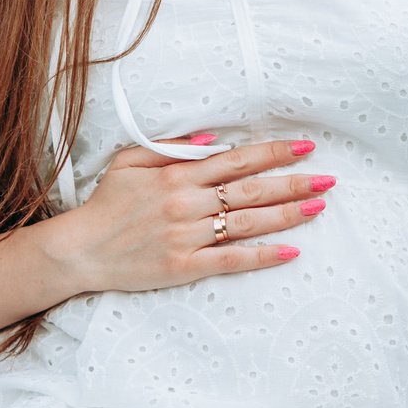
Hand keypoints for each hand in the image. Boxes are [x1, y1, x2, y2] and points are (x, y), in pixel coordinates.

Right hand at [42, 135, 331, 297]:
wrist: (79, 250)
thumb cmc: (105, 205)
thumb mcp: (130, 162)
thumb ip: (170, 150)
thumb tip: (211, 141)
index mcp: (176, 176)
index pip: (236, 160)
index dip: (274, 152)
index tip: (304, 146)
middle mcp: (186, 203)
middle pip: (251, 189)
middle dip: (293, 181)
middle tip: (328, 177)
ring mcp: (187, 236)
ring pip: (248, 223)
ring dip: (287, 214)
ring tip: (318, 206)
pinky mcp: (184, 266)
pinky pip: (231, 260)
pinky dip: (262, 256)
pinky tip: (290, 251)